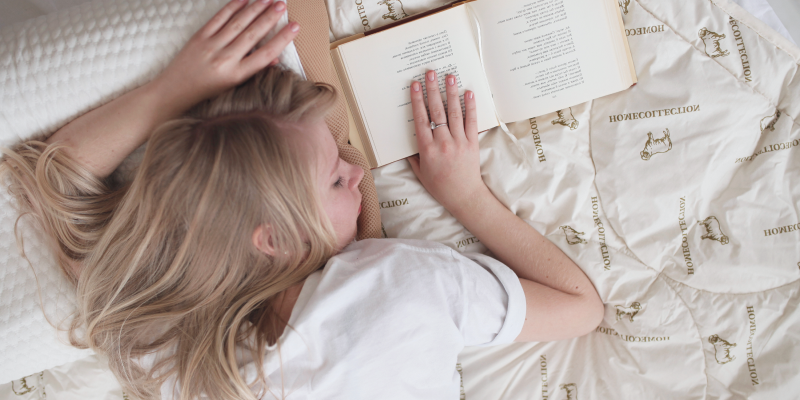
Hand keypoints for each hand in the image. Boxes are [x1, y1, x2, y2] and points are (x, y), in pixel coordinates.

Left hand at [152, 0, 298, 108]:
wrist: (174, 91)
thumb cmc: (206, 91)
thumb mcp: (233, 86)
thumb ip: (253, 70)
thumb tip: (274, 58)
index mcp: (236, 75)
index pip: (265, 54)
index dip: (282, 39)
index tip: (295, 27)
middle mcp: (225, 60)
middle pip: (253, 34)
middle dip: (270, 17)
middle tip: (282, 5)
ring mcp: (211, 46)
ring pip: (238, 23)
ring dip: (255, 8)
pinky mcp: (199, 37)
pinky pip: (219, 19)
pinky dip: (232, 7)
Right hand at [408, 70, 488, 215]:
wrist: (464, 196)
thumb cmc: (440, 187)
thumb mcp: (420, 173)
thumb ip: (414, 156)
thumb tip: (408, 142)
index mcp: (427, 149)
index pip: (421, 119)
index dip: (417, 100)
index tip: (415, 86)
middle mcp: (442, 143)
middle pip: (436, 111)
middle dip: (433, 90)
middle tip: (430, 73)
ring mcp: (459, 142)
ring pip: (454, 113)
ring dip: (451, 93)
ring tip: (449, 76)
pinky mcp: (472, 143)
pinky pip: (471, 121)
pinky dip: (470, 106)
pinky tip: (468, 93)